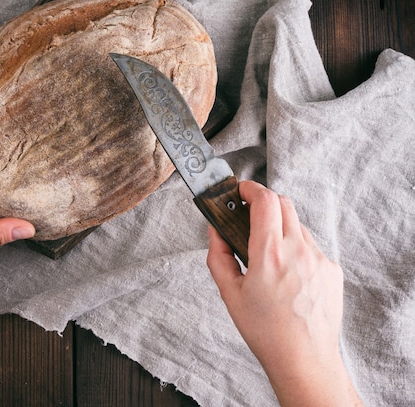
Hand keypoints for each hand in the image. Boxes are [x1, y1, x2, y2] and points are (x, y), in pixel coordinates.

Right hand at [207, 181, 360, 405]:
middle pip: (284, 203)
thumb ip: (218, 255)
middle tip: (250, 215)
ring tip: (269, 254)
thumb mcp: (229, 293)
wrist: (304, 360)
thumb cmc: (265, 331)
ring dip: (281, 226)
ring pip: (298, 224)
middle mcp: (298, 251)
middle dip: (264, 202)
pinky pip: (311, 245)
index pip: (265, 201)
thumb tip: (215, 231)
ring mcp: (320, 259)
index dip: (251, 188)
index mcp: (270, 254)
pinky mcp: (333, 270)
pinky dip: (296, 247)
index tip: (241, 190)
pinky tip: (288, 273)